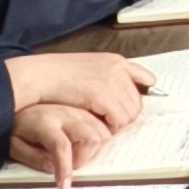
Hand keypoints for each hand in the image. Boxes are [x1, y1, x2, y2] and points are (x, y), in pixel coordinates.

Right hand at [10, 49, 148, 131]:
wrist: (41, 76)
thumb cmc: (59, 75)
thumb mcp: (89, 68)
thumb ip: (107, 77)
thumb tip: (122, 93)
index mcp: (116, 61)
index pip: (146, 79)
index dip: (140, 96)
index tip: (133, 106)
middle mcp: (118, 69)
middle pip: (138, 102)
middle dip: (126, 115)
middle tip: (110, 122)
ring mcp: (111, 81)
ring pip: (130, 114)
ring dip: (118, 123)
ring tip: (102, 124)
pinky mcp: (102, 95)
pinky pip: (118, 120)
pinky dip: (111, 127)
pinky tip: (97, 125)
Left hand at [11, 97, 111, 188]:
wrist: (18, 102)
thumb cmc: (17, 127)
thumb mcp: (15, 144)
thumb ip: (32, 157)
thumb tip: (53, 168)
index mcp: (44, 122)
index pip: (61, 146)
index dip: (65, 169)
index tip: (64, 187)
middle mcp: (65, 114)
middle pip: (91, 138)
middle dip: (85, 159)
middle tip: (72, 165)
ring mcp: (78, 112)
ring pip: (102, 133)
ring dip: (95, 151)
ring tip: (79, 156)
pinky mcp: (86, 112)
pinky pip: (104, 127)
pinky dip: (101, 141)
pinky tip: (88, 148)